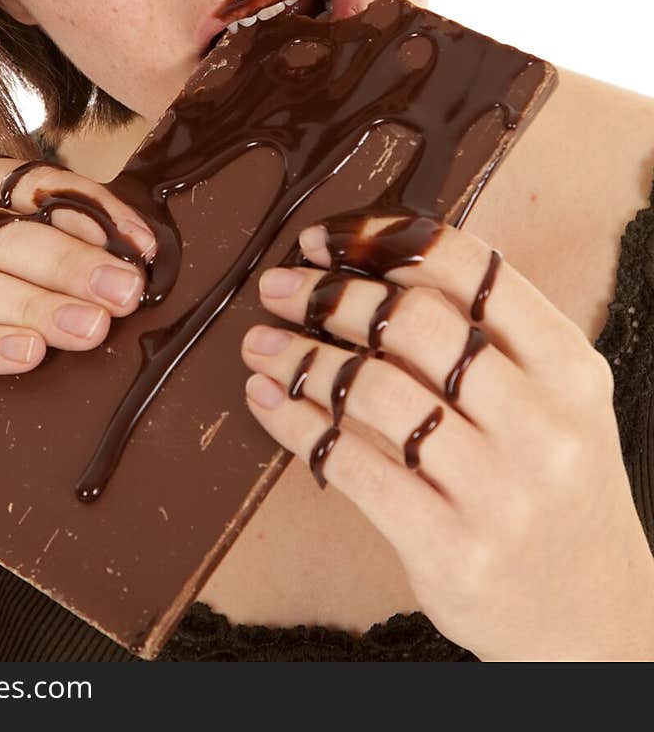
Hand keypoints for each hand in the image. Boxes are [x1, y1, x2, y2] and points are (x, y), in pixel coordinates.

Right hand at [0, 151, 155, 464]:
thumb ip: (48, 247)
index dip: (86, 210)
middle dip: (69, 264)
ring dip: (36, 307)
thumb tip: (134, 249)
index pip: (19, 180)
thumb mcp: (4, 274)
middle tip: (123, 292)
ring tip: (91, 327)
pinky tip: (28, 355)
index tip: (140, 246)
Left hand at [241, 212, 653, 660]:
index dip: (384, 240)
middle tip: (280, 286)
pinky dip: (298, 424)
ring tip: (260, 342)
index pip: (471, 269)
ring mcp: (499, 492)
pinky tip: (268, 401)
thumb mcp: (554, 400)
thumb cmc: (554, 484)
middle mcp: (542, 425)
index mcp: (569, 368)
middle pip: (413, 323)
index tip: (324, 238)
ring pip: (374, 392)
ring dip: (301, 358)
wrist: (592, 613)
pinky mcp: (450, 548)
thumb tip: (369, 263)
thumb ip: (489, 336)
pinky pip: (353, 465)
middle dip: (330, 295)